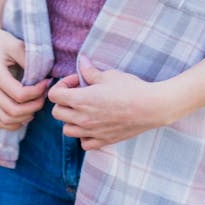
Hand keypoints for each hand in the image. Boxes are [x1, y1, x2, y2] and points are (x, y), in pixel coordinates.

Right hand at [0, 20, 49, 130]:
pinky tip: (25, 113)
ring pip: (6, 119)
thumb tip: (44, 77)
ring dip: (25, 116)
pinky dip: (14, 123)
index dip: (37, 92)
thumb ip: (29, 60)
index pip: (19, 95)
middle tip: (44, 94)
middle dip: (34, 106)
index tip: (46, 81)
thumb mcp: (16, 45)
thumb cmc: (1, 42)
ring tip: (36, 103)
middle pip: (13, 111)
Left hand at [48, 58, 170, 149]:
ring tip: (85, 110)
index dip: (62, 85)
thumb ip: (90, 71)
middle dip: (64, 101)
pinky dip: (84, 135)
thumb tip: (81, 61)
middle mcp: (83, 119)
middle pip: (56, 113)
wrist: (150, 107)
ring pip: (67, 130)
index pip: (54, 95)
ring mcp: (92, 132)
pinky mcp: (103, 140)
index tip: (77, 81)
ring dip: (71, 119)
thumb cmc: (130, 88)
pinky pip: (84, 143)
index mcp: (81, 100)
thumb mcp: (108, 75)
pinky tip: (93, 125)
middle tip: (79, 93)